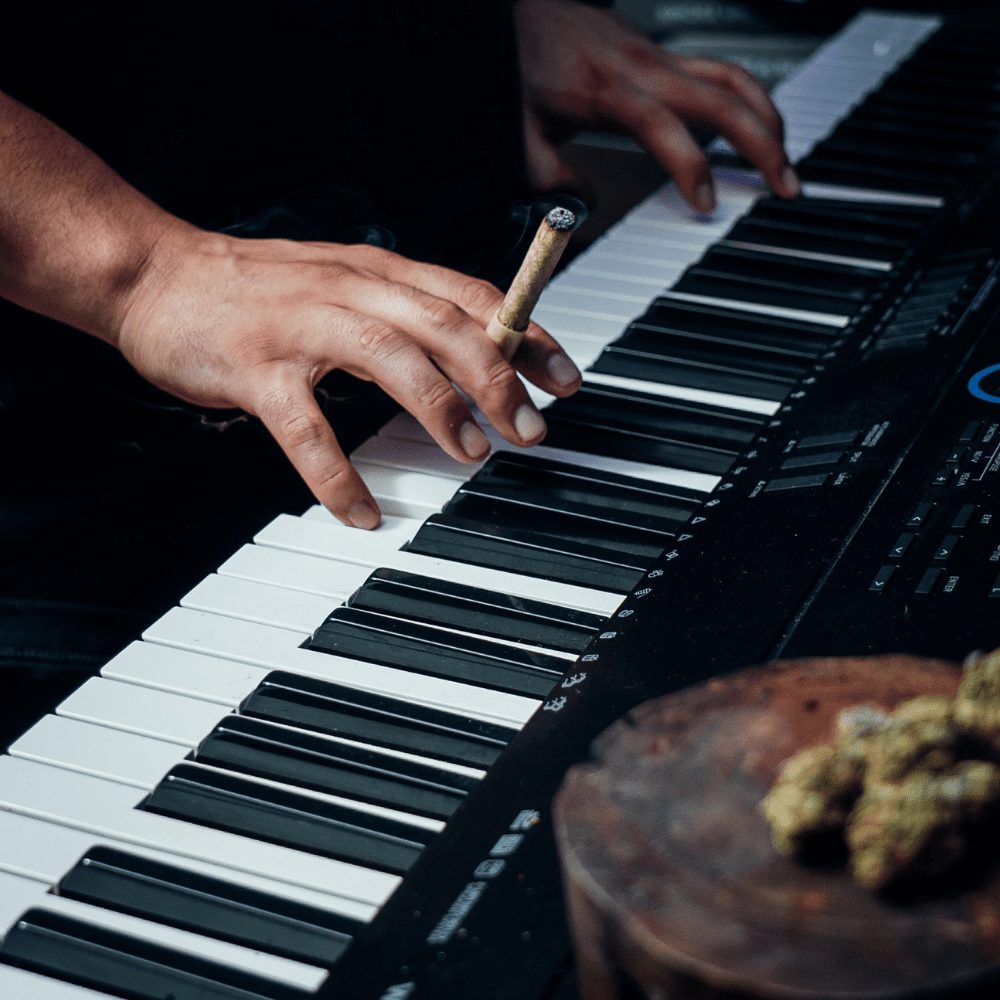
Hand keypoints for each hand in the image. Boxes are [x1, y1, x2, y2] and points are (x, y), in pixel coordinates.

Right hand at [118, 227, 581, 527]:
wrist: (158, 275)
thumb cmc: (260, 287)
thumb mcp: (344, 281)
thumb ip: (404, 310)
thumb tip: (474, 349)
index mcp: (377, 271)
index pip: (472, 296)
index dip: (527, 337)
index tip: (565, 380)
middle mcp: (348, 289)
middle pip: (443, 324)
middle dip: (498, 378)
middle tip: (530, 430)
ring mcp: (301, 326)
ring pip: (388, 359)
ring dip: (439, 408)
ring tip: (472, 454)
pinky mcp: (255, 368)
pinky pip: (306, 429)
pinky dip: (337, 476)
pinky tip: (360, 511)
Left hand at [514, 0, 798, 212]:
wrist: (517, 15)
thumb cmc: (518, 65)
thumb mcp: (518, 132)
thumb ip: (548, 176)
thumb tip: (581, 206)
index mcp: (607, 89)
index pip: (662, 127)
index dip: (690, 166)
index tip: (706, 204)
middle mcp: (641, 67)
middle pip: (720, 99)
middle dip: (761, 143)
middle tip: (785, 185)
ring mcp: (656, 56)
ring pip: (731, 77)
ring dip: (766, 117)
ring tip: (785, 159)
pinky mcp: (660, 53)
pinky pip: (718, 70)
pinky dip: (746, 98)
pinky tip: (754, 124)